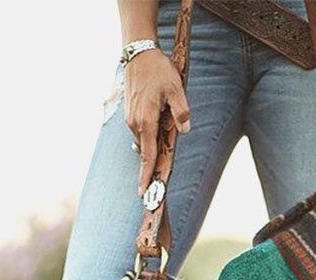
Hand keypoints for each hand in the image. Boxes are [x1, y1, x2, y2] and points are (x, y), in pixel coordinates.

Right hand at [124, 48, 190, 196]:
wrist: (138, 52)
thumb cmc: (158, 70)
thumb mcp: (176, 88)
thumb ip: (181, 111)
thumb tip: (185, 129)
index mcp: (146, 121)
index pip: (147, 155)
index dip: (146, 175)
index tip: (143, 192)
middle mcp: (135, 123)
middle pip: (146, 151)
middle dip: (150, 165)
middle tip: (156, 180)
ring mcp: (130, 118)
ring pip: (145, 140)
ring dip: (153, 143)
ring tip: (164, 131)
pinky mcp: (130, 113)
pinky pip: (141, 130)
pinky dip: (149, 134)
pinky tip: (158, 120)